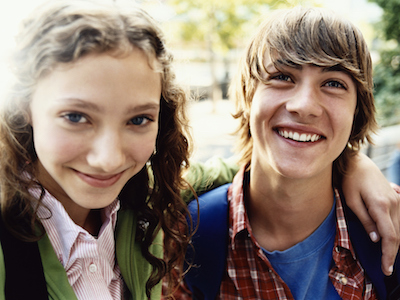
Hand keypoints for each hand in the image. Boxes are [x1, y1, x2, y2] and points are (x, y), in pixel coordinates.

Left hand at [342, 152, 399, 275]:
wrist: (358, 163)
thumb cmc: (350, 181)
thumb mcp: (351, 201)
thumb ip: (365, 221)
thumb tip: (376, 240)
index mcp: (381, 206)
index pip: (390, 237)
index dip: (389, 255)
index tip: (386, 269)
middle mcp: (394, 204)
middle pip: (398, 235)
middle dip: (392, 253)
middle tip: (385, 268)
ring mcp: (397, 201)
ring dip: (395, 244)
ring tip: (386, 257)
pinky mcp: (397, 199)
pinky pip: (399, 221)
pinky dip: (395, 233)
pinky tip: (388, 241)